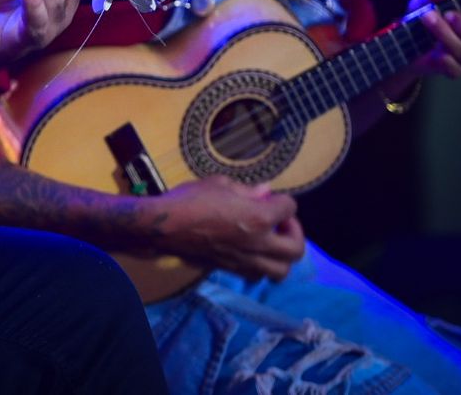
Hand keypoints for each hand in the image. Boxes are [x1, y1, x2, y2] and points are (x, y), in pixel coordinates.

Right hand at [146, 175, 304, 281]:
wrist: (164, 227)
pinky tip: (251, 251)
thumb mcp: (219, 184)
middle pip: (296, 248)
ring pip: (282, 271)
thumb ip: (247, 190)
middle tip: (278, 222)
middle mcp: (258, 244)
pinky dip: (262, 265)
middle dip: (293, 232)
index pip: (289, 208)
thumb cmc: (190, 199)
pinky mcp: (232, 270)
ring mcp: (246, 261)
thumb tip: (266, 192)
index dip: (282, 200)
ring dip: (282, 256)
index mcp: (259, 217)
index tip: (270, 198)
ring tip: (270, 241)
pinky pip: (258, 275)